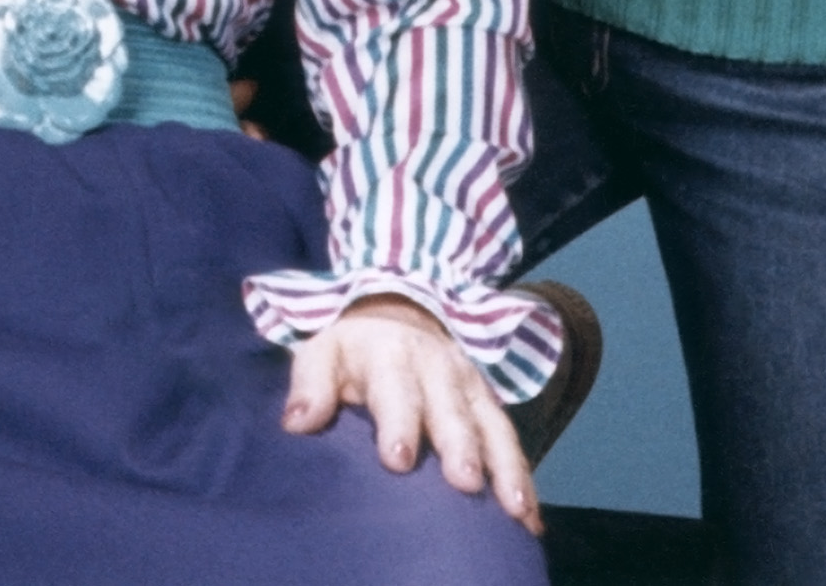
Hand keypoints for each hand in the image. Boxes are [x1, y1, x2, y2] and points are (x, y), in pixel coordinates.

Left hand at [283, 296, 538, 532]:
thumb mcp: (321, 350)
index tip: (398, 460)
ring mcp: (468, 384)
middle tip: (464, 483)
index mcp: (391, 353)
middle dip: (460, 445)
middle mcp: (437, 366)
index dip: (399, 423)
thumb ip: (310, 384)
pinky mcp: (488, 402)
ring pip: (491, 425)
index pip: (395, 388)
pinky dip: (522, 477)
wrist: (396, 308)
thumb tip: (296, 422)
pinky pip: (509, 439)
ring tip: (514, 509)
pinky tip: (529, 517)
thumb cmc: (350, 346)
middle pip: (451, 408)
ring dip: (504, 466)